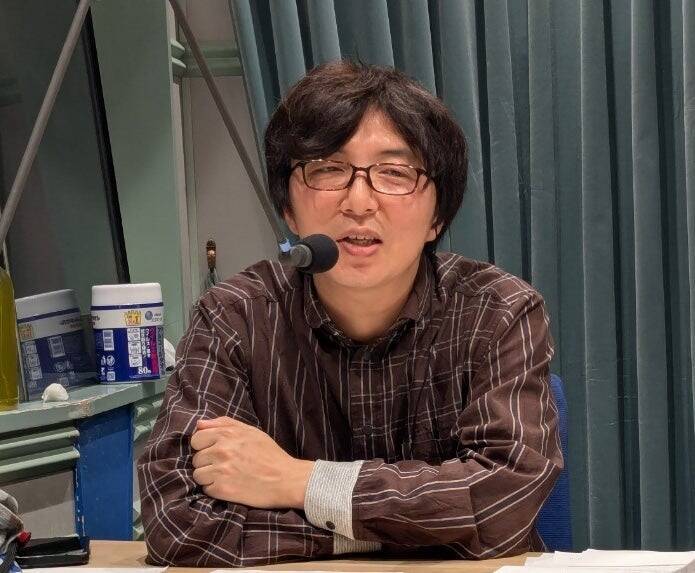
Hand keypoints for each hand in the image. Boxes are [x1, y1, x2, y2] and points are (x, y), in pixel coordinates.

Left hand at [190, 416, 314, 509]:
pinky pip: (206, 489)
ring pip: (198, 474)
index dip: (204, 445)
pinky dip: (215, 489)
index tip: (215, 451)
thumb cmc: (270, 454)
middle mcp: (222, 450)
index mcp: (227, 434)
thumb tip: (199, 424)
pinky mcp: (222, 489)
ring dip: (209, 477)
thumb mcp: (250, 431)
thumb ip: (224, 424)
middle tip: (224, 465)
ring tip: (227, 476)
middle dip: (207, 462)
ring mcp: (221, 470)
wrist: (287, 479)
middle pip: (196, 458)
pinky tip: (230, 485)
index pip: (196, 439)